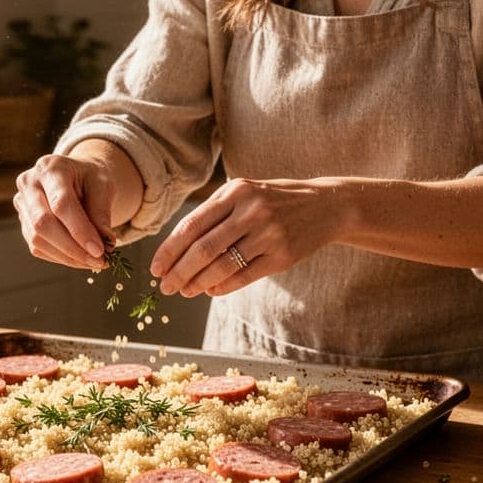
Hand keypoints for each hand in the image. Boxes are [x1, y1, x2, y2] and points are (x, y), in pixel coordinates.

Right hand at [14, 154, 117, 269]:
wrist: (76, 176)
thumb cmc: (90, 179)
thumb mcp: (103, 186)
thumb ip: (101, 212)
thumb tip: (105, 243)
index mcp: (50, 168)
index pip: (61, 204)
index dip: (80, 230)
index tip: (100, 250)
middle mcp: (29, 183)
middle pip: (43, 223)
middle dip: (72, 248)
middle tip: (99, 261)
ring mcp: (22, 204)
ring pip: (38, 239)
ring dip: (68, 257)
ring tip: (93, 261)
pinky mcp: (23, 222)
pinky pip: (38, 247)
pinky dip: (61, 257)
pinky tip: (80, 258)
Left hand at [150, 177, 347, 297]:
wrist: (326, 205)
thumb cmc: (274, 201)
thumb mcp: (245, 193)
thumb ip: (214, 214)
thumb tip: (178, 251)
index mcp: (235, 191)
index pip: (192, 225)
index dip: (170, 250)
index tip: (156, 268)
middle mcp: (251, 210)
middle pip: (202, 249)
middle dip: (179, 272)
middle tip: (166, 287)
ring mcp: (268, 233)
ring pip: (222, 266)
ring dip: (198, 283)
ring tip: (186, 291)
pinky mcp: (283, 256)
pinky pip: (244, 276)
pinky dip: (223, 286)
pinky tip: (211, 290)